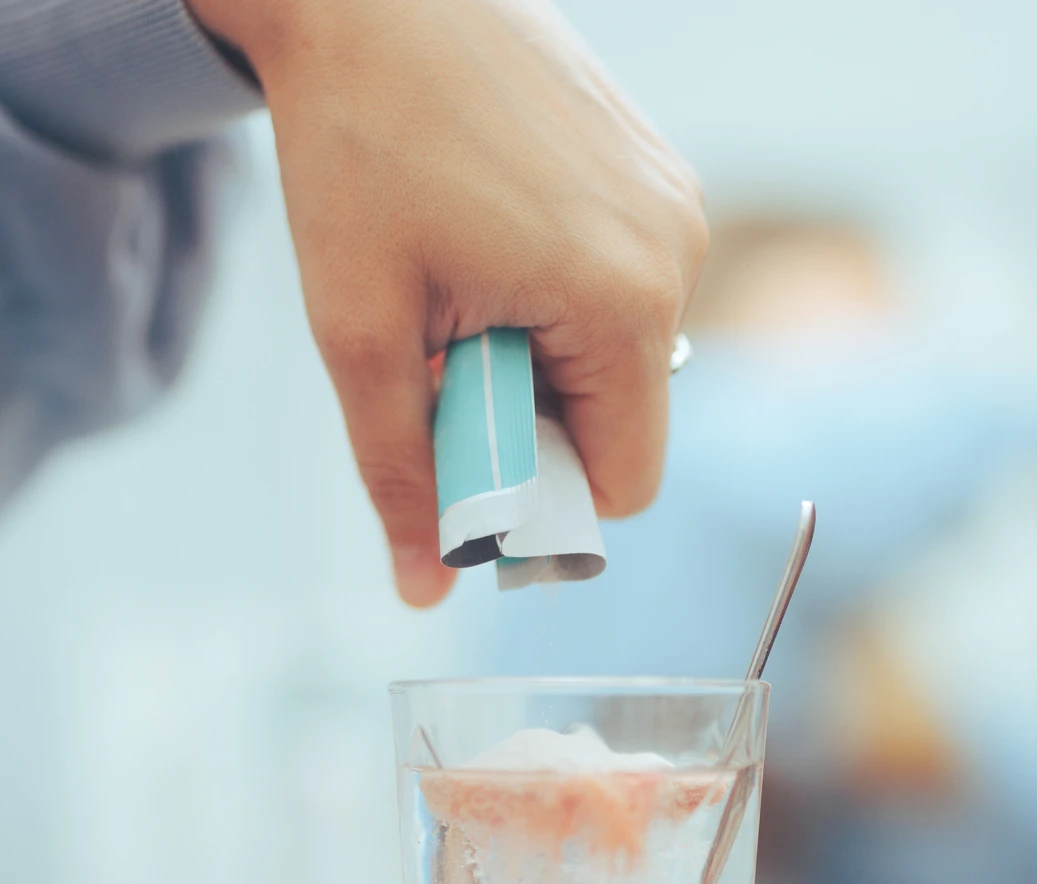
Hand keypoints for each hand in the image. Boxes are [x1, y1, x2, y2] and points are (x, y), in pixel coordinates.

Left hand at [187, 0, 708, 605]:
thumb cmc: (359, 144)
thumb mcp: (363, 330)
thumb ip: (402, 471)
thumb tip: (424, 587)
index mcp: (625, 301)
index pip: (626, 483)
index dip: (537, 497)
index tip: (459, 450)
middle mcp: (677, 250)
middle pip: (621, 416)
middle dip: (525, 414)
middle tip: (435, 347)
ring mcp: (673, 198)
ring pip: (617, 348)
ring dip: (534, 350)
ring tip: (453, 276)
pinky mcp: (652, 165)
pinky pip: (618, 279)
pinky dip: (551, 291)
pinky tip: (481, 231)